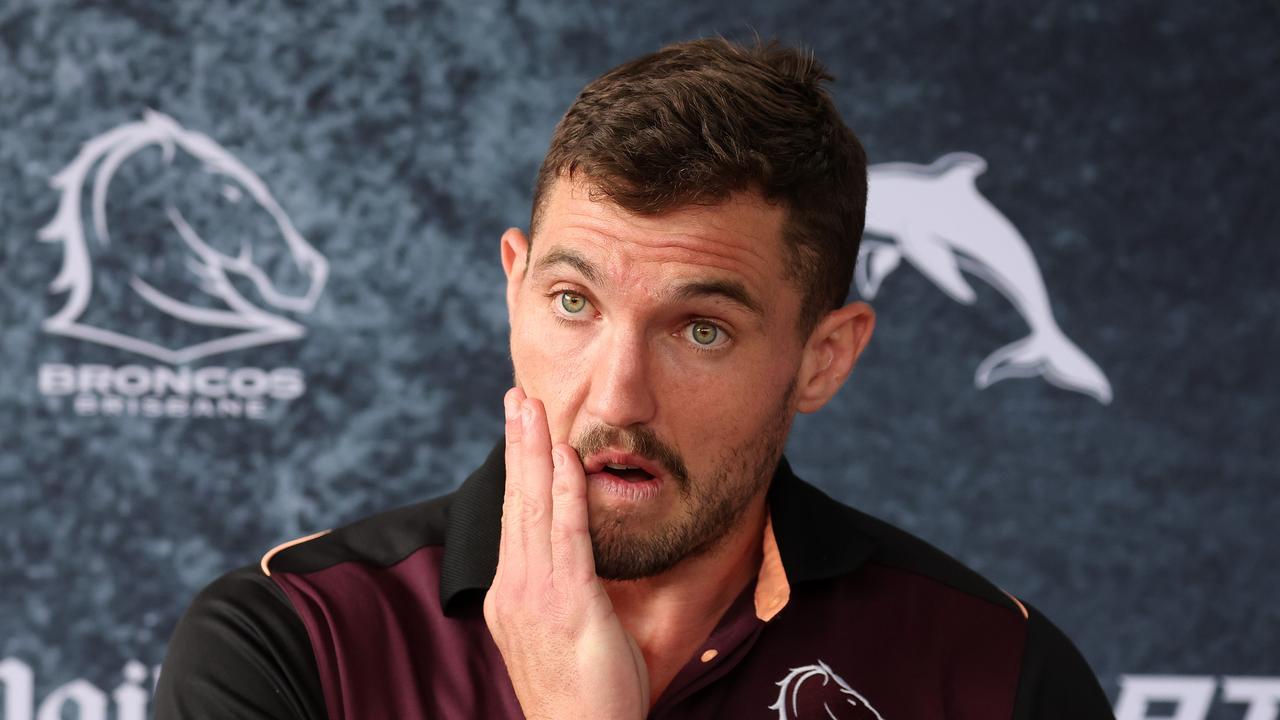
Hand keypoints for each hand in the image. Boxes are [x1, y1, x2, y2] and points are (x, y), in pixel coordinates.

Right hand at [484, 388, 649, 719]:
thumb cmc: (581, 696)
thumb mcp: (563, 634)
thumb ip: (563, 590)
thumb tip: (575, 557)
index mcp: (511, 595)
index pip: (514, 518)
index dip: (517, 470)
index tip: (519, 429)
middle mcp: (515, 588)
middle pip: (516, 500)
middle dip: (517, 444)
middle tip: (517, 396)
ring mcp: (537, 594)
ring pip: (534, 506)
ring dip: (534, 451)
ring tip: (531, 406)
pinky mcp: (568, 602)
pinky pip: (568, 534)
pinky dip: (566, 490)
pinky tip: (567, 455)